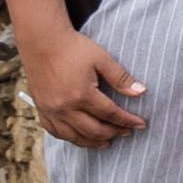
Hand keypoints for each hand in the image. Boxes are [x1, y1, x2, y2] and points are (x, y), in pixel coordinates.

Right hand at [24, 25, 147, 147]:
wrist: (41, 41)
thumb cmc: (73, 48)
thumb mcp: (101, 59)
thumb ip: (121, 78)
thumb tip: (141, 92)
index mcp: (82, 95)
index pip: (111, 114)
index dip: (127, 121)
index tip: (140, 124)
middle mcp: (64, 107)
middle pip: (93, 130)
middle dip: (113, 133)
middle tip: (127, 132)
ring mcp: (50, 110)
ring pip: (73, 136)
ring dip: (92, 142)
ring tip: (107, 141)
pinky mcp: (40, 109)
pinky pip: (55, 131)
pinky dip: (70, 138)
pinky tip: (79, 137)